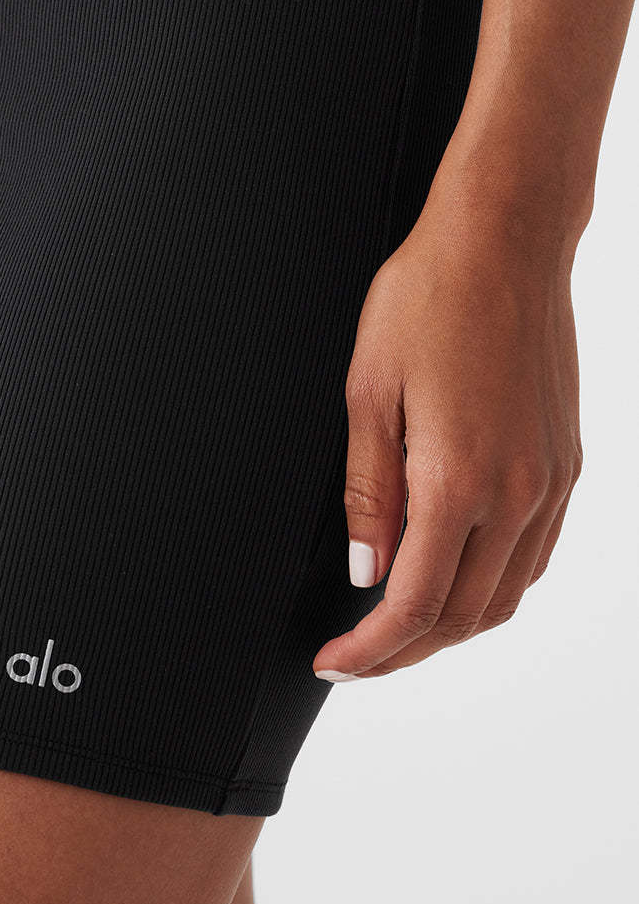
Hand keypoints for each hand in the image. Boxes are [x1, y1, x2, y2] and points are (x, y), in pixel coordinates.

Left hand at [313, 186, 582, 680]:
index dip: (370, 649)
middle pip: (463, 616)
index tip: (336, 662)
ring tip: (401, 629)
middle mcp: (516, 491)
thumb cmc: (430, 297)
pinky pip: (535, 555)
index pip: (414, 604)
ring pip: (507, 596)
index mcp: (457, 478)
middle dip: (406, 651)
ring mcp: (550, 481)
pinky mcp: (568, 464)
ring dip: (452, 627)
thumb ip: (368, 493)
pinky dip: (493, 587)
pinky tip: (457, 577)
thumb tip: (366, 570)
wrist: (505, 241)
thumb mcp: (367, 392)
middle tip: (358, 657)